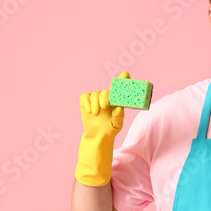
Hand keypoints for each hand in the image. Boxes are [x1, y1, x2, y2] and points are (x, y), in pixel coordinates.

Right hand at [75, 70, 129, 185]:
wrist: (98, 136)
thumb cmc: (110, 129)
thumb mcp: (117, 124)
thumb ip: (119, 116)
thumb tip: (118, 108)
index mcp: (115, 100)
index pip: (120, 87)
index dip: (123, 79)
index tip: (126, 74)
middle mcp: (105, 96)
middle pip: (104, 91)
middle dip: (104, 98)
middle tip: (104, 108)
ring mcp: (94, 98)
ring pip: (94, 95)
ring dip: (94, 104)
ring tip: (96, 114)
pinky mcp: (85, 101)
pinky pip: (84, 97)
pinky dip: (86, 104)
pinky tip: (89, 112)